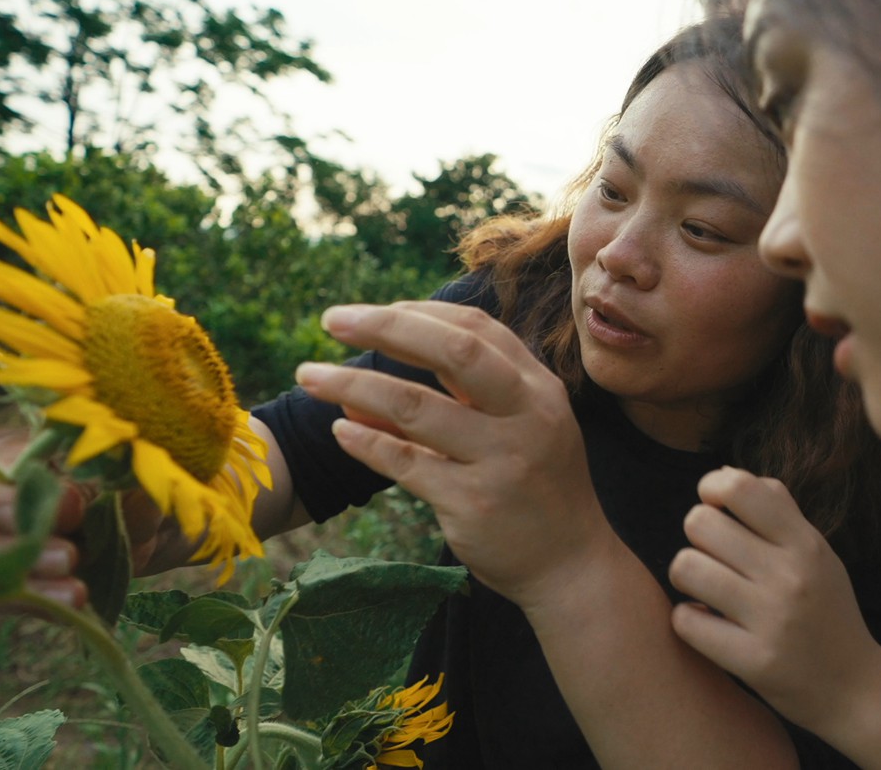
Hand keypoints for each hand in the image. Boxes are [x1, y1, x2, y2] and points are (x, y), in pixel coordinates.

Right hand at [0, 429, 162, 605]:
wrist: (141, 519)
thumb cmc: (122, 480)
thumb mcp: (117, 474)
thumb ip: (92, 481)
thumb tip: (66, 500)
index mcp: (7, 452)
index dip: (17, 496)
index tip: (69, 509)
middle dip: (25, 543)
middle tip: (70, 556)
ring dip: (35, 580)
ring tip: (76, 591)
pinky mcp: (6, 577)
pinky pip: (12, 597)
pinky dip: (44, 602)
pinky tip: (72, 603)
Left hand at [295, 300, 612, 611]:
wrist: (572, 567)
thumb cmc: (538, 490)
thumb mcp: (520, 431)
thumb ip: (463, 400)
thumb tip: (374, 381)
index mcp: (539, 388)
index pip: (476, 328)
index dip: (419, 313)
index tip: (371, 313)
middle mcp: (527, 415)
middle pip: (453, 351)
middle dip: (386, 327)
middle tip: (332, 320)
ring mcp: (502, 459)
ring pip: (416, 407)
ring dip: (353, 385)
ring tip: (309, 376)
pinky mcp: (474, 503)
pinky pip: (406, 464)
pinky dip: (367, 443)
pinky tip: (340, 431)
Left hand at [668, 467, 880, 731]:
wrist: (856, 690)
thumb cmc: (827, 613)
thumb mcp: (818, 554)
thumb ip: (778, 512)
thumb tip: (725, 474)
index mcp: (806, 544)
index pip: (741, 487)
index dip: (712, 489)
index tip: (716, 508)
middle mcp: (790, 576)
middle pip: (700, 523)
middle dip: (697, 538)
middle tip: (712, 559)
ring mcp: (772, 620)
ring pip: (686, 568)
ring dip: (687, 578)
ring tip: (706, 591)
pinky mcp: (754, 661)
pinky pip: (686, 621)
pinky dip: (688, 621)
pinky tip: (708, 625)